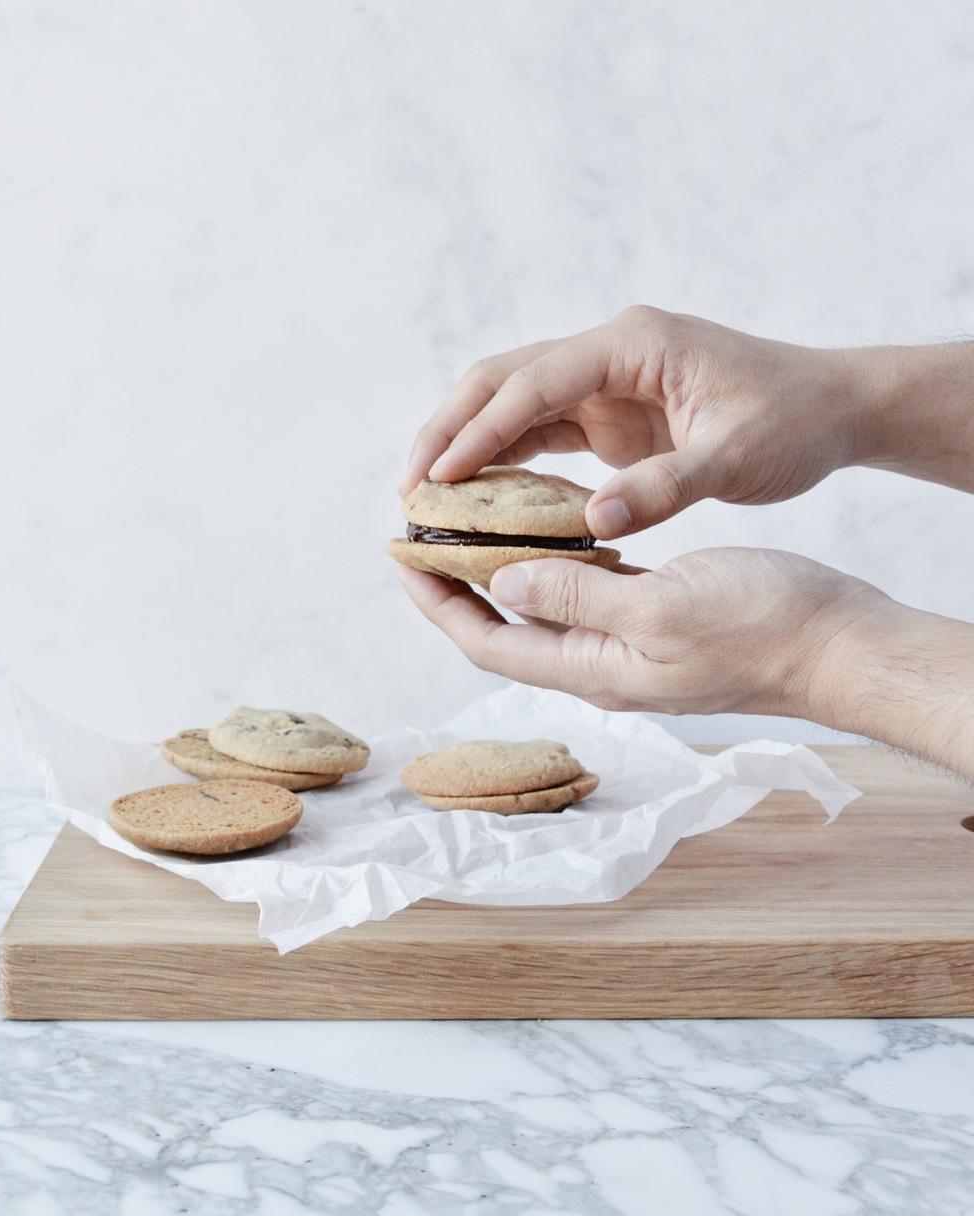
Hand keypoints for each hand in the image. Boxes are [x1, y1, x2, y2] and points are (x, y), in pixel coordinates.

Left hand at [397, 549, 890, 718]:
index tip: (400, 554)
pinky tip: (556, 526)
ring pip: (547, 607)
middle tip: (427, 532)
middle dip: (458, 585)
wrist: (838, 644)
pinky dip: (560, 561)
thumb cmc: (761, 627)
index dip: (436, 603)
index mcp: (594, 669)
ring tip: (474, 523)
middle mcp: (602, 665)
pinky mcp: (660, 621)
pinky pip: (590, 593)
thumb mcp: (659, 607)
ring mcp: (632, 646)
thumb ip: (577, 597)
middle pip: (505, 628)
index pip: (487, 642)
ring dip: (505, 569)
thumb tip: (501, 583)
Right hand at [402, 307, 862, 538]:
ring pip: (514, 403)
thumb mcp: (737, 459)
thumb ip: (666, 487)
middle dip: (451, 428)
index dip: (481, 430)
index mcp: (634, 345)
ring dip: (469, 444)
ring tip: (427, 498)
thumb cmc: (792, 421)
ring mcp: (606, 381)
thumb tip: (595, 523)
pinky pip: (542, 430)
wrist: (830, 408)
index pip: (535, 381)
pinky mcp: (611, 412)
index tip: (438, 477)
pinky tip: (479, 499)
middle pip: (504, 379)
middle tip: (410, 486)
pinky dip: (506, 461)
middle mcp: (610, 353)